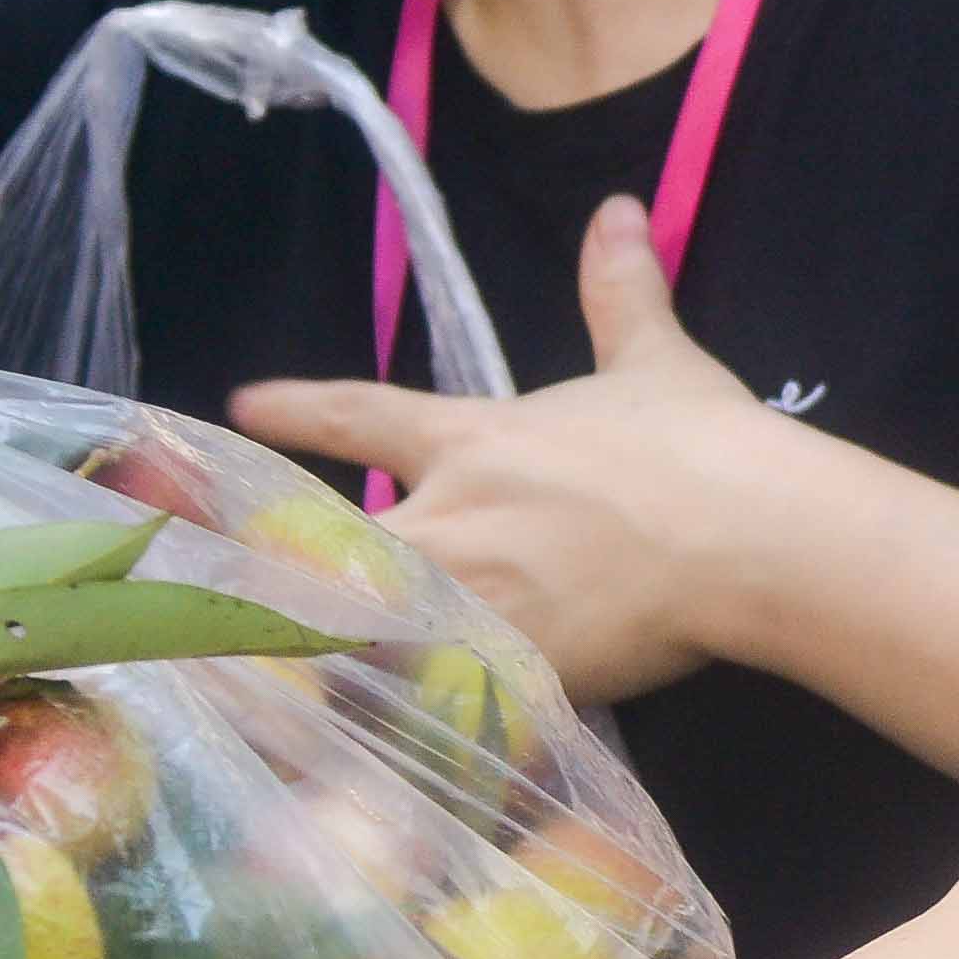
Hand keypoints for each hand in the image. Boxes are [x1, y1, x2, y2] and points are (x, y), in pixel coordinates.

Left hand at [229, 198, 806, 705]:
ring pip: (358, 629)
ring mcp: (467, 596)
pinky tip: (353, 748)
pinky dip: (394, 722)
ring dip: (316, 650)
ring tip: (258, 684)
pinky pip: (426, 703)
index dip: (299, 412)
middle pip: (328, 544)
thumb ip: (620, 293)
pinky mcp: (503, 667)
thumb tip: (616, 209)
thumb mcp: (656, 360)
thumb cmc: (701, 443)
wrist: (745, 534)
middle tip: (213, 586)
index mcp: (473, 439)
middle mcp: (449, 516)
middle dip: (273, 563)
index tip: (242, 406)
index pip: (362, 416)